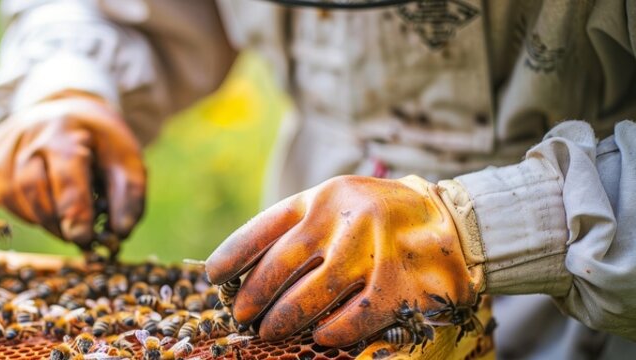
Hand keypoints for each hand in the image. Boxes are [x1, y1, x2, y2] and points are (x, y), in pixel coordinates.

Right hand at [0, 93, 145, 248]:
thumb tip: (120, 233)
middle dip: (54, 221)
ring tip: (56, 217)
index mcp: (66, 129)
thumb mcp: (126, 158)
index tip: (83, 239)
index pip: (66, 175)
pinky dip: (12, 207)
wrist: (63, 108)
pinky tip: (31, 198)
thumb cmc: (97, 141)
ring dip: (34, 217)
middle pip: (30, 188)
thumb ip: (128, 196)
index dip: (74, 212)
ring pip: (7, 195)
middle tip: (73, 235)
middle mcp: (27, 132)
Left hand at [205, 175, 480, 346]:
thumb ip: (298, 229)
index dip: (234, 254)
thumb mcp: (336, 204)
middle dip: (255, 295)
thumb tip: (246, 271)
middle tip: (241, 316)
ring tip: (269, 331)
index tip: (213, 277)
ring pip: (316, 291)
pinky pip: (361, 313)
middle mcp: (343, 218)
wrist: (454, 220)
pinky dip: (337, 329)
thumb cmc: (380, 218)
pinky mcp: (404, 279)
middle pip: (283, 263)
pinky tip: (320, 338)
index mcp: (321, 198)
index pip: (265, 227)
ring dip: (286, 317)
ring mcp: (374, 248)